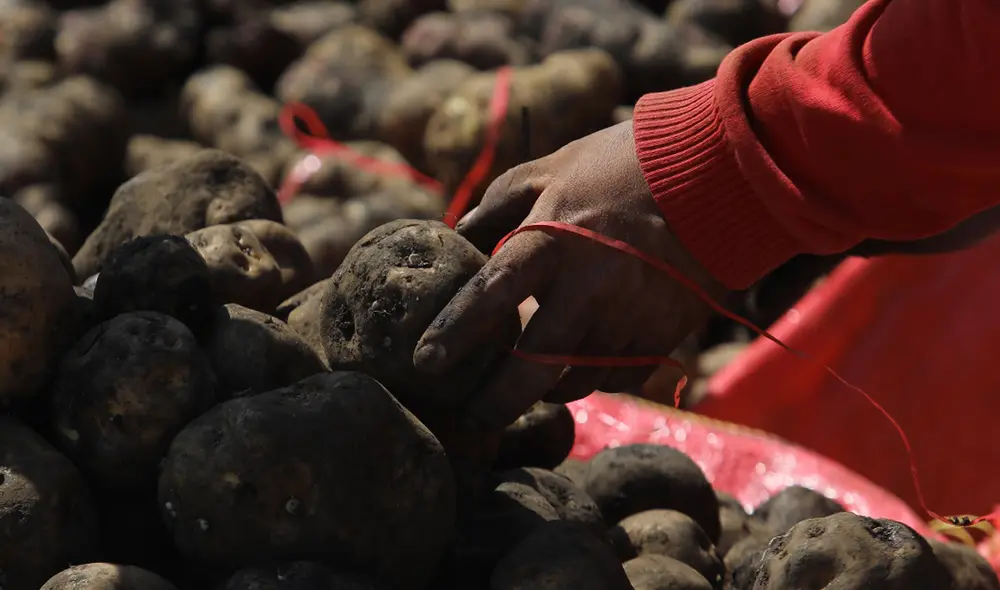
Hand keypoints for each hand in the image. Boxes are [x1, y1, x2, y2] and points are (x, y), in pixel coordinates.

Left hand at [414, 120, 726, 430]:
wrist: (716, 172)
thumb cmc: (620, 164)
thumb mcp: (551, 169)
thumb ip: (500, 203)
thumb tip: (461, 233)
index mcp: (553, 239)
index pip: (492, 294)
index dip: (455, 333)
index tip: (425, 363)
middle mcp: (590, 285)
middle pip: (535, 366)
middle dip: (496, 401)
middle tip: (472, 418)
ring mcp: (631, 313)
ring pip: (577, 380)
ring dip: (547, 391)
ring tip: (529, 389)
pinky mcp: (664, 332)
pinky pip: (618, 376)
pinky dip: (595, 377)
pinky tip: (584, 366)